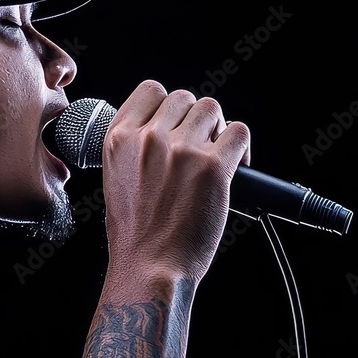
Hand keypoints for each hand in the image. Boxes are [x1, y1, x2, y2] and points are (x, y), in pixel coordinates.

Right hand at [101, 80, 249, 283]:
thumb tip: (164, 128)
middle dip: (195, 119)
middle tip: (200, 146)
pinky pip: (238, 132)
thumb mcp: (116, 178)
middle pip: (184, 98)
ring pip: (212, 109)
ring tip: (217, 154)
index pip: (150, 90)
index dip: (168, 105)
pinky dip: (241, 147)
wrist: (150, 267)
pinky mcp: (212, 166)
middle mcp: (149, 138)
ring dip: (218, 129)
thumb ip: (135, 147)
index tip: (176, 124)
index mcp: (119, 138)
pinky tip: (235, 165)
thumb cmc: (135, 234)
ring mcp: (181, 150)